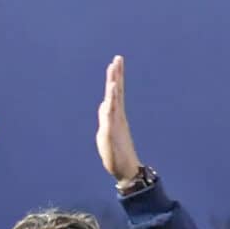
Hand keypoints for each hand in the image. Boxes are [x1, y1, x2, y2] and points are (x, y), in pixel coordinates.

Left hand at [96, 56, 142, 183]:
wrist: (125, 171)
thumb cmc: (116, 155)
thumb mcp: (106, 133)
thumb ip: (105, 117)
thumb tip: (104, 104)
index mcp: (115, 116)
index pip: (114, 94)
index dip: (114, 79)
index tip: (115, 64)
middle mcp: (117, 116)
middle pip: (116, 91)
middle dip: (116, 74)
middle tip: (118, 58)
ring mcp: (115, 121)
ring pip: (114, 97)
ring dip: (114, 81)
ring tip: (115, 66)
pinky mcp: (113, 128)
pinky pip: (112, 109)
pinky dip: (112, 97)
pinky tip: (112, 86)